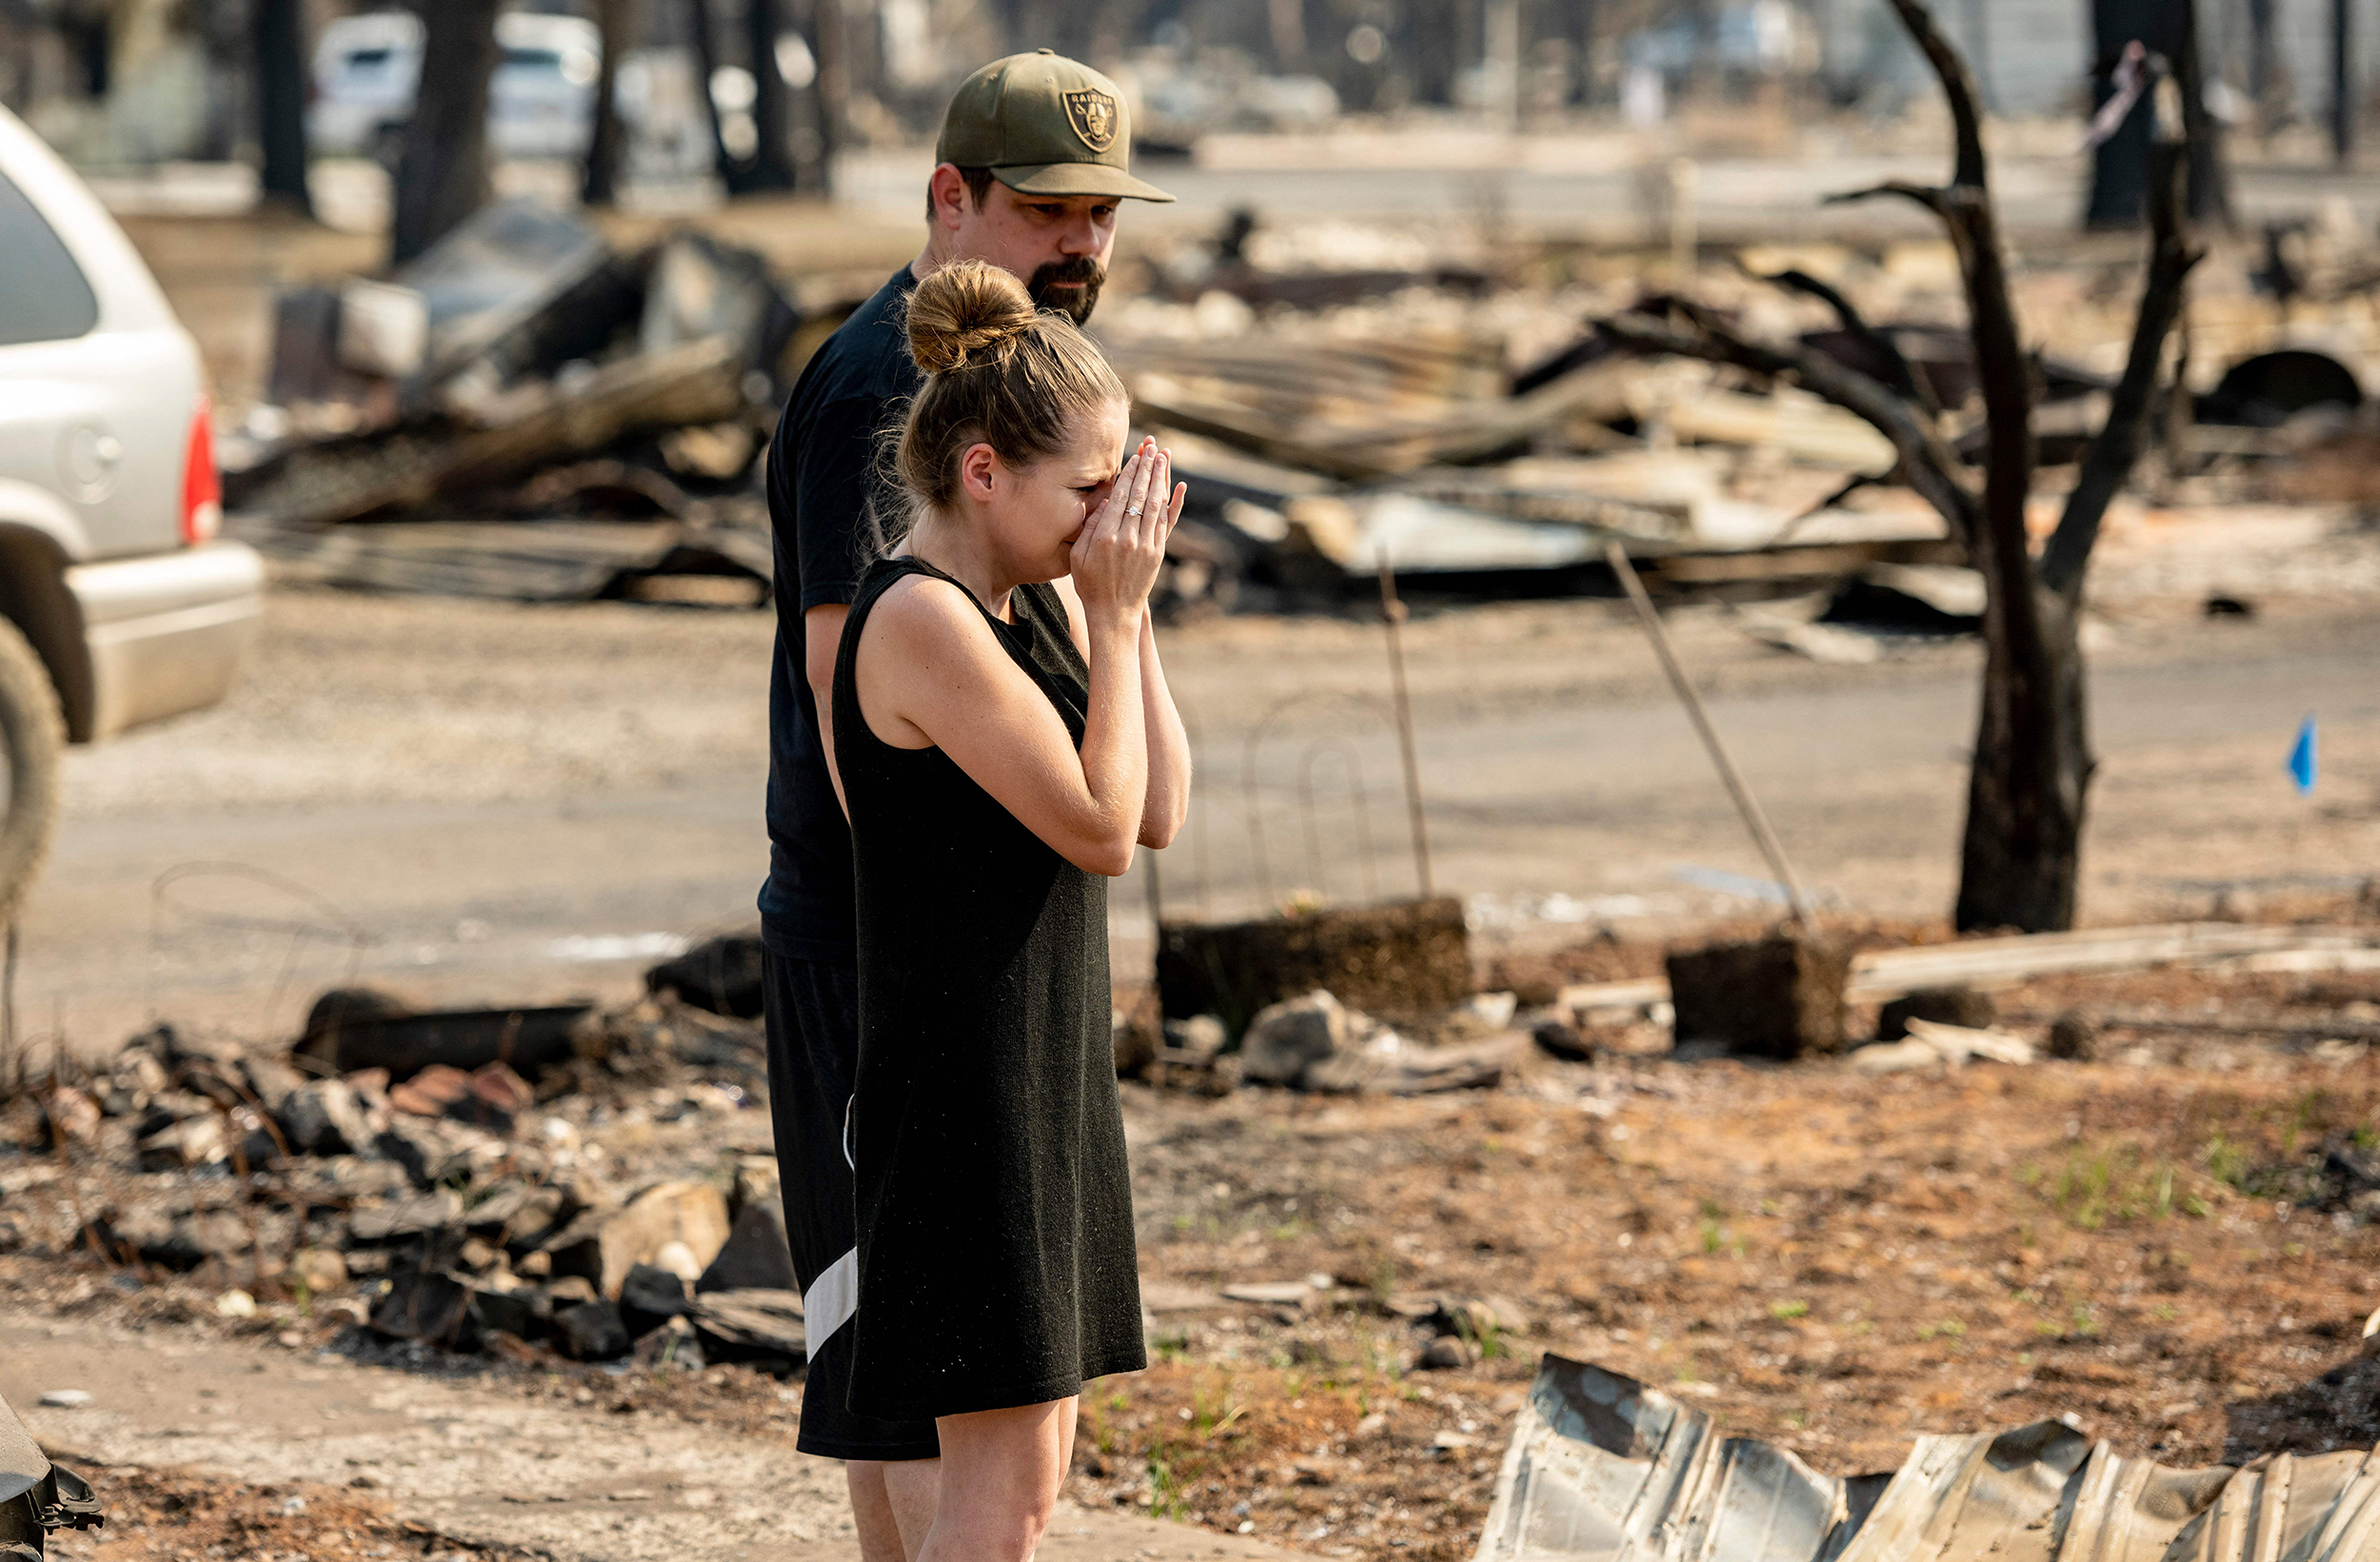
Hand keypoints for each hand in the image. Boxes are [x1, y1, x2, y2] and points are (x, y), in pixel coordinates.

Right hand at [1071, 436, 1185, 623]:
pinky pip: (1167, 522)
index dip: (1129, 474)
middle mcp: (1128, 540)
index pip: (1120, 497)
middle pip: (1140, 496)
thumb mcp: (1078, 557)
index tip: (1135, 457)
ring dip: (1161, 479)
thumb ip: (1089, 529)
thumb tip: (1105, 502)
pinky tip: (1178, 486)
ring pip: (1156, 505)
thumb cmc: (1090, 585)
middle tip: (1152, 447)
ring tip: (1163, 458)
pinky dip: (1173, 503)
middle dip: (1147, 469)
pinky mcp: (1158, 554)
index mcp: (1105, 538)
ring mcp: (1146, 546)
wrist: (1114, 614)